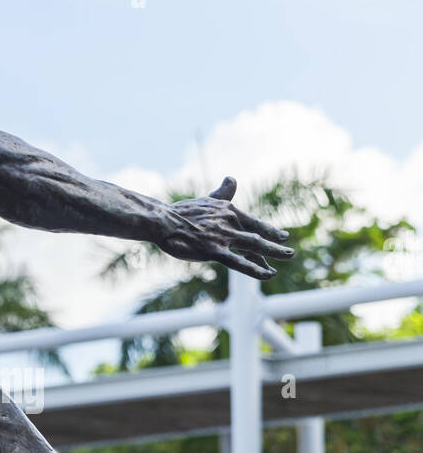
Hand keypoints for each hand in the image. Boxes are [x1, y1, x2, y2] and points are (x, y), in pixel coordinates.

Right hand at [157, 176, 292, 279]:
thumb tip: (232, 178)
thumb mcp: (207, 200)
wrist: (163, 221)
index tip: (281, 235)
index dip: (269, 230)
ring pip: (254, 246)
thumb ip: (223, 193)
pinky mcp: (214, 251)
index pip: (253, 222)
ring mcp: (223, 237)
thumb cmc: (182, 212)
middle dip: (276, 244)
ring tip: (287, 259)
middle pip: (258, 235)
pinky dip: (256, 269)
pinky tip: (269, 274)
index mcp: (229, 211)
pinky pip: (239, 262)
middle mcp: (230, 222)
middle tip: (289, 252)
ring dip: (273, 253)